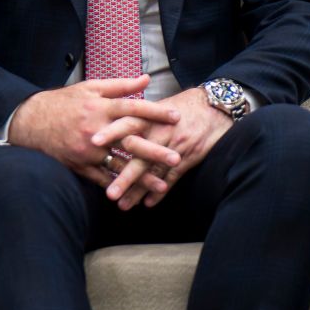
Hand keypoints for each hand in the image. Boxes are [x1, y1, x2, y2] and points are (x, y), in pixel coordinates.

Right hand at [8, 76, 180, 197]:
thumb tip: (147, 79)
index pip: (133, 108)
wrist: (30, 122)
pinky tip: (135, 195)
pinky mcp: (78, 165)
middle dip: (154, 151)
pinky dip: (118, 187)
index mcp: (100, 107)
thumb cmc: (64, 102)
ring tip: (162, 185)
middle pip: (129, 141)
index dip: (156, 113)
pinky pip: (101, 178)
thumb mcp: (90, 88)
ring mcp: (86, 150)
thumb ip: (120, 86)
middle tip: (176, 158)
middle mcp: (95, 129)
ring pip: (118, 165)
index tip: (178, 118)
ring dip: (141, 177)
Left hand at [98, 86, 234, 208]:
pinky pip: (172, 177)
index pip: (127, 123)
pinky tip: (148, 203)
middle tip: (109, 193)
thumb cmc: (184, 105)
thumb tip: (113, 119)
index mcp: (151, 117)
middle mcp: (161, 132)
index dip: (111, 132)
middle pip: (140, 156)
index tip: (93, 142)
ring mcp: (175, 147)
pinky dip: (161, 190)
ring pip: (154, 171)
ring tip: (124, 205)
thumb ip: (138, 114)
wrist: (216, 107)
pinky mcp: (188, 158)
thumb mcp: (159, 104)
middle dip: (125, 175)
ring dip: (139, 190)